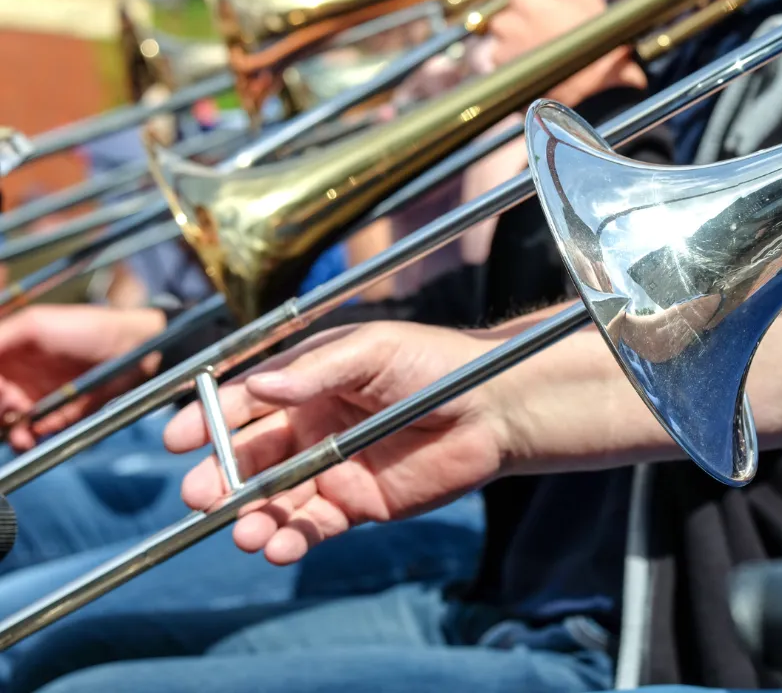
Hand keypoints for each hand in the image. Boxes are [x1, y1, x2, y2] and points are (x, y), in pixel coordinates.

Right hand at [0, 305, 165, 450]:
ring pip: (6, 424)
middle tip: (11, 410)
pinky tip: (32, 437)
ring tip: (22, 433)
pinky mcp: (57, 418)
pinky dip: (26, 440)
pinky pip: (31, 435)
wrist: (135, 350)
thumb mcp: (35, 325)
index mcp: (8, 351)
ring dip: (8, 431)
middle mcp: (17, 376)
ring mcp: (36, 398)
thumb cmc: (86, 328)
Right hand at [165, 322, 511, 564]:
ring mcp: (331, 466)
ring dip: (251, 514)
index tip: (176, 438)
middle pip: (251, 454)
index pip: (246, 401)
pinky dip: (290, 537)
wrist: (491, 407)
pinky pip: (312, 524)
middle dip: (221, 474)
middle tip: (200, 493)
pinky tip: (278, 545)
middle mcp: (311, 424)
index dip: (209, 418)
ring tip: (241, 529)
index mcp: (307, 382)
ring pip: (276, 496)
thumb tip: (260, 388)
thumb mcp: (370, 351)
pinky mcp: (356, 502)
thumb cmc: (432, 363)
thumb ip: (315, 371)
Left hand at [489, 0, 645, 105]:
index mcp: (525, 1)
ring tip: (538, 58)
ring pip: (501, 47)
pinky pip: (504, 72)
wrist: (596, 82)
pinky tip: (536, 74)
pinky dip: (516, 73)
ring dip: (514, 50)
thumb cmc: (596, 37)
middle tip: (538, 34)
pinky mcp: (503, 80)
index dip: (529, 3)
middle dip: (516, 26)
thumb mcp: (588, 0)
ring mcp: (502, 54)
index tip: (540, 10)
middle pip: (503, 20)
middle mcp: (507, 25)